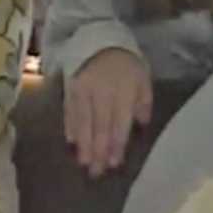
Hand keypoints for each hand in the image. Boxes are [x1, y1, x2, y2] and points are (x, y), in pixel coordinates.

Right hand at [64, 48, 152, 177]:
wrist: (99, 40)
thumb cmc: (126, 65)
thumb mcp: (143, 80)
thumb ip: (143, 103)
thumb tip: (141, 126)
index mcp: (123, 92)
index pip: (118, 124)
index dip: (116, 145)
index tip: (113, 164)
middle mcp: (101, 93)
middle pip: (99, 127)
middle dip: (98, 151)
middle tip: (96, 173)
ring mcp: (83, 91)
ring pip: (83, 122)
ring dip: (83, 145)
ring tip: (84, 163)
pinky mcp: (70, 89)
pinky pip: (69, 112)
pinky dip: (70, 128)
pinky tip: (72, 143)